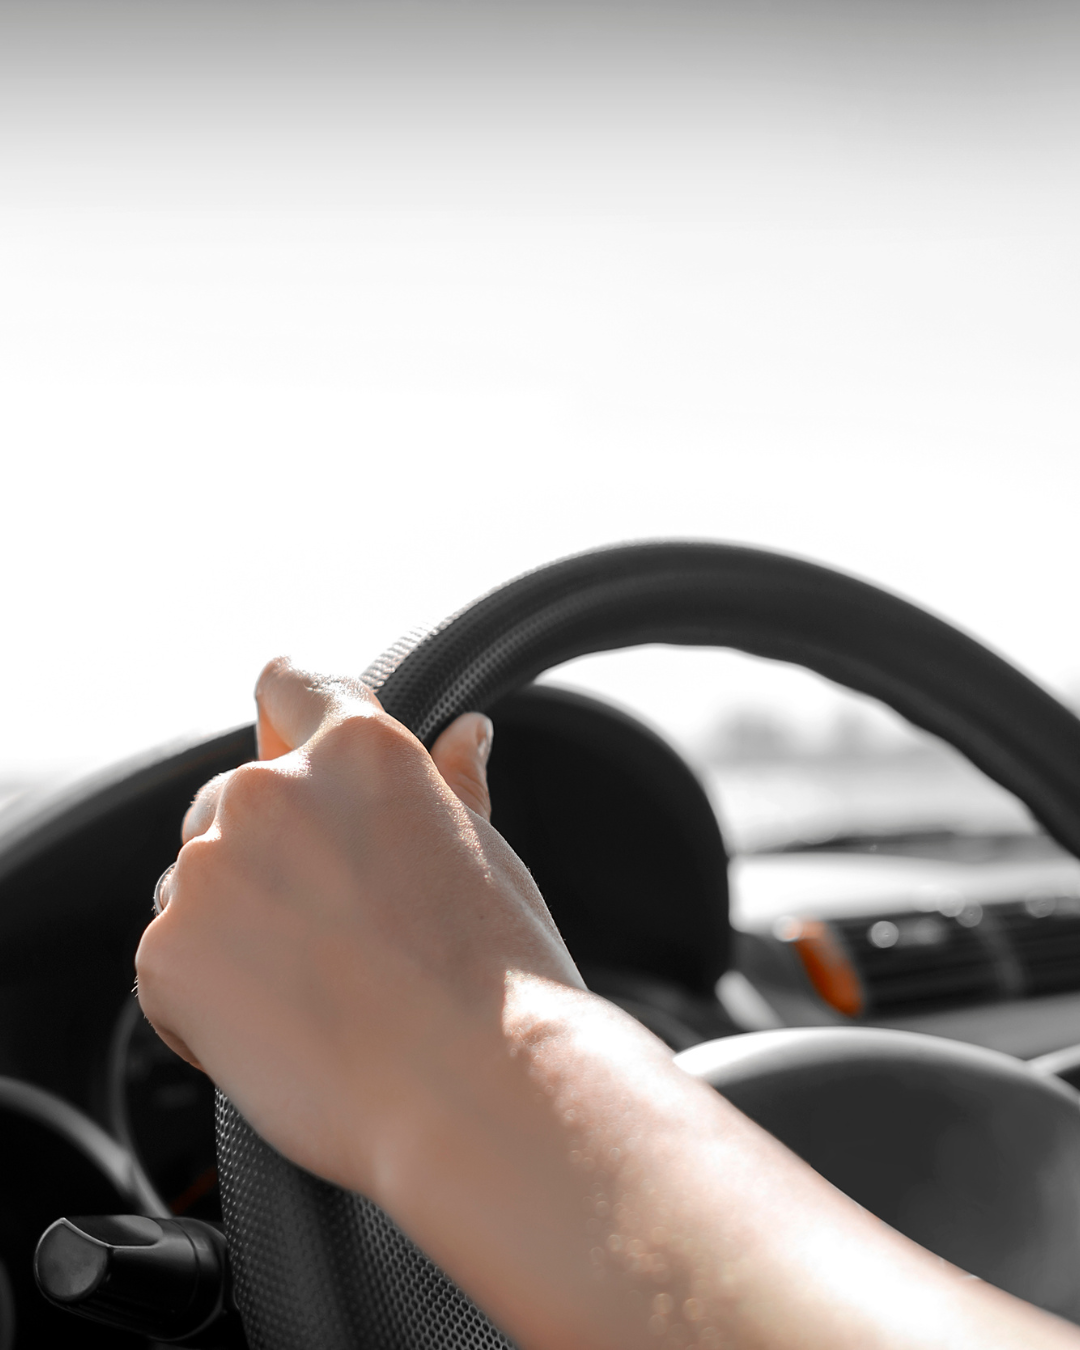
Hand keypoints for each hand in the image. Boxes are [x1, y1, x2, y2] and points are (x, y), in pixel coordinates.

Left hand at [135, 657, 580, 1193]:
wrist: (478, 1092)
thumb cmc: (500, 980)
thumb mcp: (486, 855)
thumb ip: (451, 785)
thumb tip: (465, 733)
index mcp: (359, 749)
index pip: (289, 685)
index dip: (289, 721)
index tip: (295, 758)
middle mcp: (271, 788)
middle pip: (230, 797)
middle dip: (264, 851)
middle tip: (332, 928)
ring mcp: (211, 867)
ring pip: (195, 883)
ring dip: (231, 923)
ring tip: (315, 990)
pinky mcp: (168, 951)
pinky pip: (171, 964)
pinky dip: (207, 1000)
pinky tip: (285, 1033)